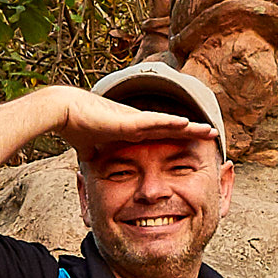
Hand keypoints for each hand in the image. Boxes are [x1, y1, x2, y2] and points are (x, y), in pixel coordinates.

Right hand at [56, 86, 215, 159]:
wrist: (63, 111)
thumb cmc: (75, 126)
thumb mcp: (91, 148)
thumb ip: (96, 155)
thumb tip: (92, 166)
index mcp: (131, 130)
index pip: (161, 135)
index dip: (179, 138)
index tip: (194, 141)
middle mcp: (137, 123)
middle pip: (172, 127)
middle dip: (193, 131)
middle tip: (213, 133)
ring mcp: (134, 120)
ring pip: (169, 123)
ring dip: (190, 127)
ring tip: (210, 129)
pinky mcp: (128, 120)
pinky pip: (155, 121)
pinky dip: (171, 123)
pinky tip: (186, 123)